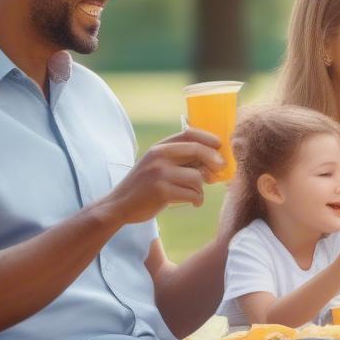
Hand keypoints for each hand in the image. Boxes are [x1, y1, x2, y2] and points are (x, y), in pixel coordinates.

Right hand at [103, 128, 223, 223]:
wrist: (119, 205)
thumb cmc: (145, 186)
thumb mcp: (157, 165)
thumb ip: (180, 160)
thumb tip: (215, 160)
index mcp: (159, 147)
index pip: (189, 134)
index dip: (208, 138)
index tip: (220, 146)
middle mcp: (159, 156)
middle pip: (198, 151)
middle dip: (215, 161)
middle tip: (219, 172)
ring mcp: (159, 173)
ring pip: (197, 177)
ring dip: (201, 188)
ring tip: (195, 194)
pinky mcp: (161, 191)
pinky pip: (192, 193)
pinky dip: (197, 200)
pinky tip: (193, 203)